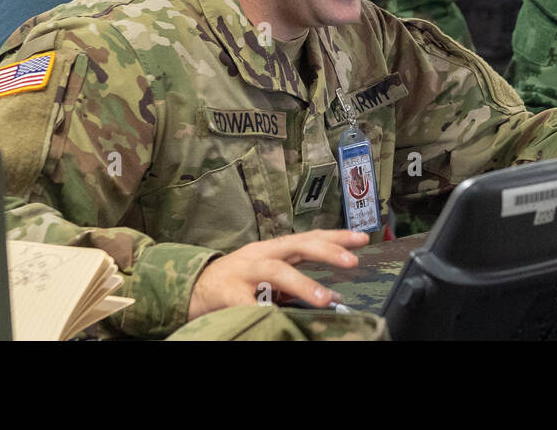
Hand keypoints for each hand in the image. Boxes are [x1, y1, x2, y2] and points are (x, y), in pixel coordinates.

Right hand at [187, 229, 369, 319]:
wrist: (193, 287)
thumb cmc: (239, 281)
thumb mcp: (271, 277)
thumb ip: (300, 282)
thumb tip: (335, 297)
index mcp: (275, 249)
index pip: (311, 238)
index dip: (336, 237)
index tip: (363, 238)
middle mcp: (262, 254)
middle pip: (298, 245)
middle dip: (326, 251)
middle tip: (352, 261)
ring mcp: (245, 272)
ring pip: (276, 271)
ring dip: (302, 283)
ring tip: (324, 298)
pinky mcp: (228, 294)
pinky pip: (249, 303)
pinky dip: (263, 310)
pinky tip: (277, 318)